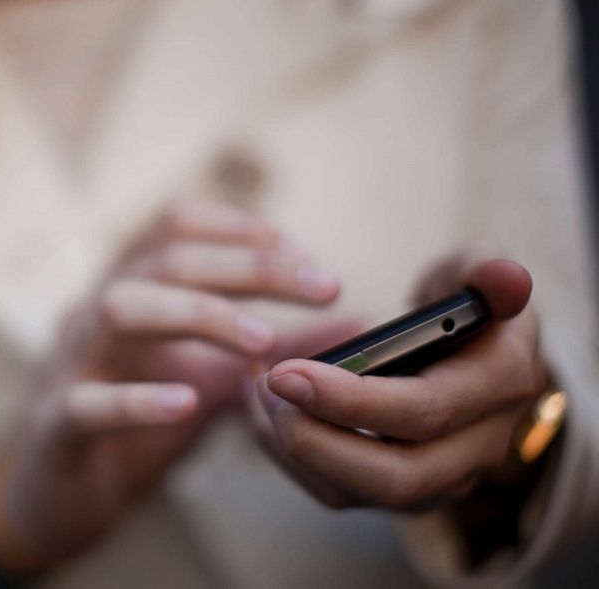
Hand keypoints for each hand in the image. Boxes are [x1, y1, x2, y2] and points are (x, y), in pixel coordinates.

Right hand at [0, 201, 353, 571]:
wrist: (58, 495)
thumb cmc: (136, 425)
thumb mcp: (215, 379)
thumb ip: (278, 350)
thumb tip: (354, 320)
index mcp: (130, 289)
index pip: (177, 222)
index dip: (243, 228)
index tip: (306, 257)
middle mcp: (96, 311)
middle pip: (167, 258)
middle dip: (249, 266)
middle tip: (324, 286)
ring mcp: (71, 363)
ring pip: (120, 308)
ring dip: (199, 314)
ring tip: (264, 341)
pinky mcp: (56, 424)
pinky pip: (87, 401)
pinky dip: (136, 399)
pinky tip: (186, 403)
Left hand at [249, 257, 546, 510]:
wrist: (470, 348)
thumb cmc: (464, 300)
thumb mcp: (474, 270)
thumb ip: (484, 269)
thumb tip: (507, 279)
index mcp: (500, 386)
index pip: (425, 412)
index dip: (352, 400)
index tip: (286, 372)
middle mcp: (478, 446)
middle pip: (395, 477)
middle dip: (315, 440)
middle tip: (264, 389)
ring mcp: (441, 477)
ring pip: (359, 494)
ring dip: (294, 449)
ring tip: (257, 392)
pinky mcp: (400, 488)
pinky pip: (338, 492)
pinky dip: (290, 457)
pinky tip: (264, 411)